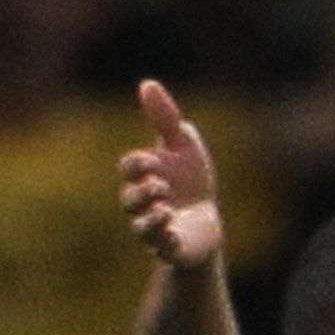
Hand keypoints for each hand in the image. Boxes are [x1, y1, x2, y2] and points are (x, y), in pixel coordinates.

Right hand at [120, 79, 222, 268]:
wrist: (206, 221)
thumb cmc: (190, 181)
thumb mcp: (181, 144)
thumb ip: (164, 117)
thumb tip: (146, 83)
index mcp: (144, 178)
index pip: (128, 169)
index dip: (136, 163)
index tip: (153, 159)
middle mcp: (143, 206)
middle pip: (128, 200)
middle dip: (141, 192)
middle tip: (161, 186)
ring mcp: (156, 230)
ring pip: (141, 229)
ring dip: (151, 218)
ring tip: (166, 209)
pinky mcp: (172, 250)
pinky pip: (162, 251)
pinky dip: (166, 241)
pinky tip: (175, 231)